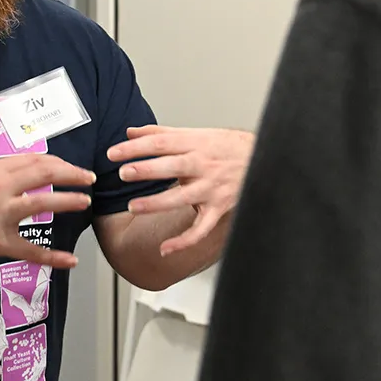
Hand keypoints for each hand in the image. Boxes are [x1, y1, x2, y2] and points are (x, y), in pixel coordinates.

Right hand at [0, 131, 94, 267]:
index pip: (32, 160)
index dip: (56, 162)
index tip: (70, 167)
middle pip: (43, 174)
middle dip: (71, 174)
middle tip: (89, 178)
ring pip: (41, 205)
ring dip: (68, 202)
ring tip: (86, 202)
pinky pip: (30, 250)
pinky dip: (52, 257)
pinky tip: (71, 260)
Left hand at [107, 125, 254, 255]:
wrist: (266, 159)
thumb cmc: (228, 147)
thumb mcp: (197, 134)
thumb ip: (162, 134)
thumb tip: (131, 132)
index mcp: (196, 144)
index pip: (162, 143)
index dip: (136, 147)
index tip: (114, 152)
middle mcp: (204, 165)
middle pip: (172, 166)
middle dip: (147, 170)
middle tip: (124, 173)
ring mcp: (212, 189)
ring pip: (182, 198)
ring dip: (157, 203)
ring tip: (133, 207)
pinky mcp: (219, 209)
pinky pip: (201, 229)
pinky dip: (183, 241)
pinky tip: (165, 248)